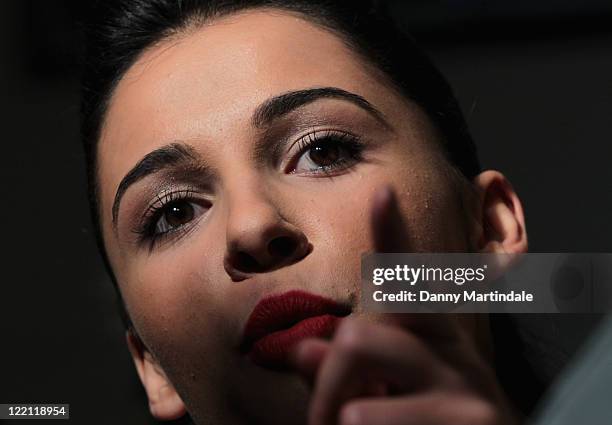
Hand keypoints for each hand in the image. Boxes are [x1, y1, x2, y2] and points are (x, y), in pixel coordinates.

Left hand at [289, 185, 519, 424]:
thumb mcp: (384, 394)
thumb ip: (342, 371)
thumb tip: (300, 348)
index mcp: (431, 337)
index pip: (406, 279)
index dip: (391, 235)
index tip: (380, 190)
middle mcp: (452, 349)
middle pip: (356, 335)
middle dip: (328, 379)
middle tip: (323, 419)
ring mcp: (467, 383)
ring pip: (361, 361)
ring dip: (336, 411)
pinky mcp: (476, 419)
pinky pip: (370, 416)